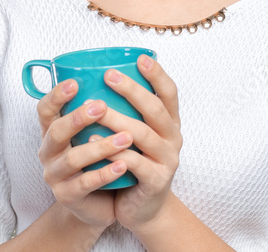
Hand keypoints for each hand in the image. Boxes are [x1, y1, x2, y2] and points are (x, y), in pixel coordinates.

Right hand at [36, 79, 130, 230]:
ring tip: (126, 138)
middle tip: (101, 106)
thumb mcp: (92, 135)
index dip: (55, 96)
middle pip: (56, 132)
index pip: (45, 110)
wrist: (98, 206)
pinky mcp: (67, 196)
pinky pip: (85, 183)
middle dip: (77, 118)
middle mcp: (49, 152)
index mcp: (52, 132)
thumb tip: (120, 75)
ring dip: (100, 147)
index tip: (74, 82)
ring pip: (72, 159)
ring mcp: (55, 176)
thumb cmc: (98, 162)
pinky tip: (123, 165)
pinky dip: (104, 173)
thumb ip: (98, 113)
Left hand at [91, 54, 182, 235]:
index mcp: (169, 123)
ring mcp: (167, 161)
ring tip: (95, 107)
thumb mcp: (137, 135)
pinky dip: (114, 151)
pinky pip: (134, 163)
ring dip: (117, 119)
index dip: (158, 75)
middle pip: (155, 109)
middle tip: (108, 75)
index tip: (141, 58)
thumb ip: (128, 112)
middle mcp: (173, 139)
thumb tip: (99, 77)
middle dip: (132, 90)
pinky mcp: (156, 181)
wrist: (143, 209)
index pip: (170, 94)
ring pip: (142, 135)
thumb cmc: (135, 164)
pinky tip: (95, 139)